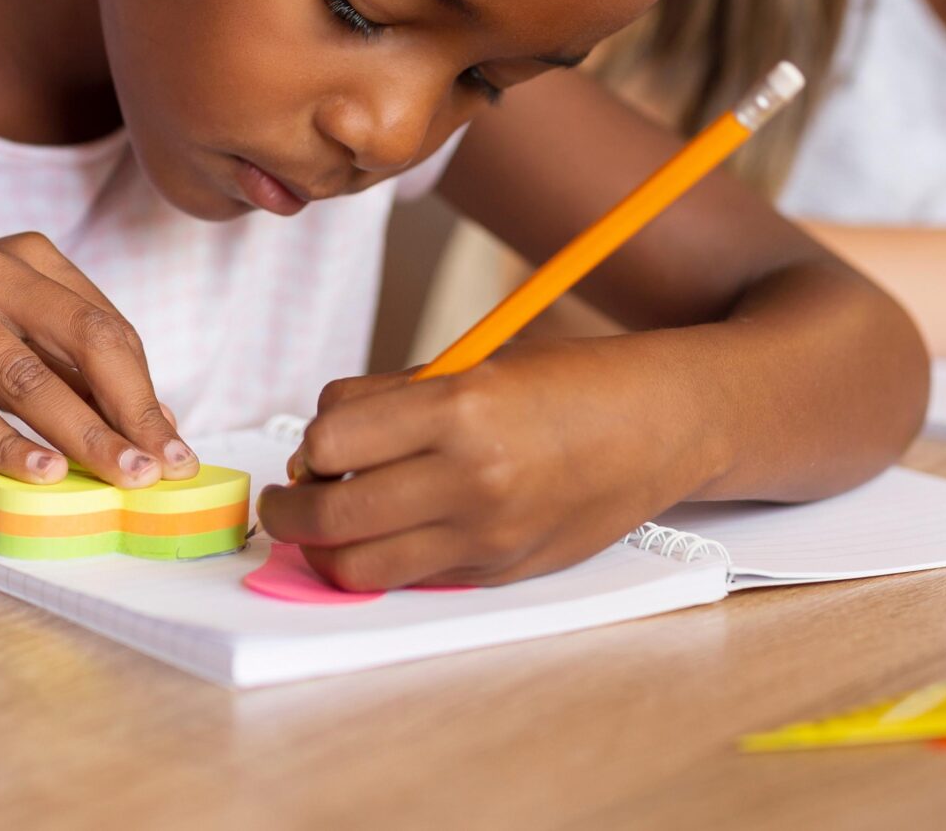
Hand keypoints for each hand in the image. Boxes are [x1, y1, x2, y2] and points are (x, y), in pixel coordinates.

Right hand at [0, 232, 196, 486]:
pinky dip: (5, 444)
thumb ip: (70, 370)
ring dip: (82, 433)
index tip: (174, 447)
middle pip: (81, 339)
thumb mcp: (5, 337)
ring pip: (24, 375)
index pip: (105, 325)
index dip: (145, 391)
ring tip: (119, 476)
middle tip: (160, 469)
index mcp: (27, 255)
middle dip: (129, 410)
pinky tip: (42, 473)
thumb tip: (155, 425)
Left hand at [256, 336, 707, 591]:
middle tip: (285, 498)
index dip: (311, 442)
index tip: (316, 443)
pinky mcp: (500, 570)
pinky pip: (412, 578)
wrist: (660, 424)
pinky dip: (384, 563)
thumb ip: (395, 403)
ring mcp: (487, 534)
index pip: (331, 437)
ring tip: (322, 526)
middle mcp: (470, 477)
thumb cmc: (564, 383)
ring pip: (358, 566)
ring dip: (323, 550)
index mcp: (460, 408)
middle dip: (288, 509)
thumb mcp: (474, 367)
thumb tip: (319, 446)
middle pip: (331, 513)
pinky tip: (389, 536)